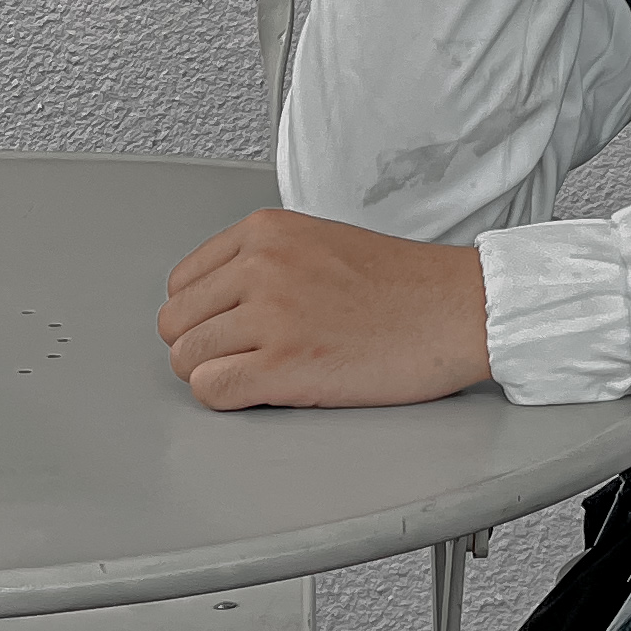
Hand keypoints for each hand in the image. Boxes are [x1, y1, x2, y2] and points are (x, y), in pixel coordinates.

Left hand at [159, 209, 490, 410]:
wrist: (455, 309)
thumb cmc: (401, 284)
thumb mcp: (319, 242)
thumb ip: (263, 262)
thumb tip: (213, 305)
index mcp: (265, 231)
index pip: (183, 282)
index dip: (203, 315)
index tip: (229, 328)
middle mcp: (261, 265)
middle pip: (176, 322)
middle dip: (202, 346)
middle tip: (243, 356)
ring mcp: (271, 315)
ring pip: (187, 359)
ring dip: (216, 374)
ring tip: (259, 374)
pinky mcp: (284, 366)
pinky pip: (213, 391)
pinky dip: (229, 399)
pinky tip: (265, 392)